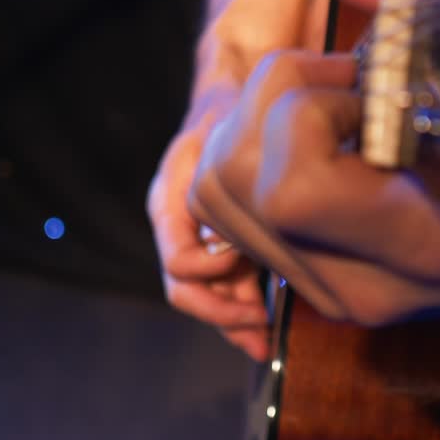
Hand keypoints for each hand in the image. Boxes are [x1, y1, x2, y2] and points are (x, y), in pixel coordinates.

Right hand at [148, 102, 270, 360]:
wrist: (234, 99)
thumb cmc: (228, 112)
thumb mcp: (220, 133)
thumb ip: (222, 174)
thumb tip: (244, 228)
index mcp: (169, 205)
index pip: (179, 261)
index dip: (210, 272)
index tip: (241, 261)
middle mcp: (179, 229)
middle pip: (188, 291)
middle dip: (223, 316)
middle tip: (260, 331)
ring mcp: (200, 239)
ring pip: (208, 295)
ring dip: (236, 321)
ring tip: (266, 340)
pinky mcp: (223, 242)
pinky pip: (227, 284)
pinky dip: (246, 305)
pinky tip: (271, 323)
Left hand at [185, 0, 439, 333]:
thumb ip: (432, 8)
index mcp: (424, 245)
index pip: (294, 190)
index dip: (309, 112)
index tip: (370, 86)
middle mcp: (363, 284)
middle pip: (231, 181)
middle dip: (271, 102)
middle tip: (346, 81)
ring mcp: (331, 292)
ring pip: (214, 194)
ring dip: (255, 123)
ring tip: (334, 103)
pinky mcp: (312, 284)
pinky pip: (229, 212)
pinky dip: (257, 152)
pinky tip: (326, 136)